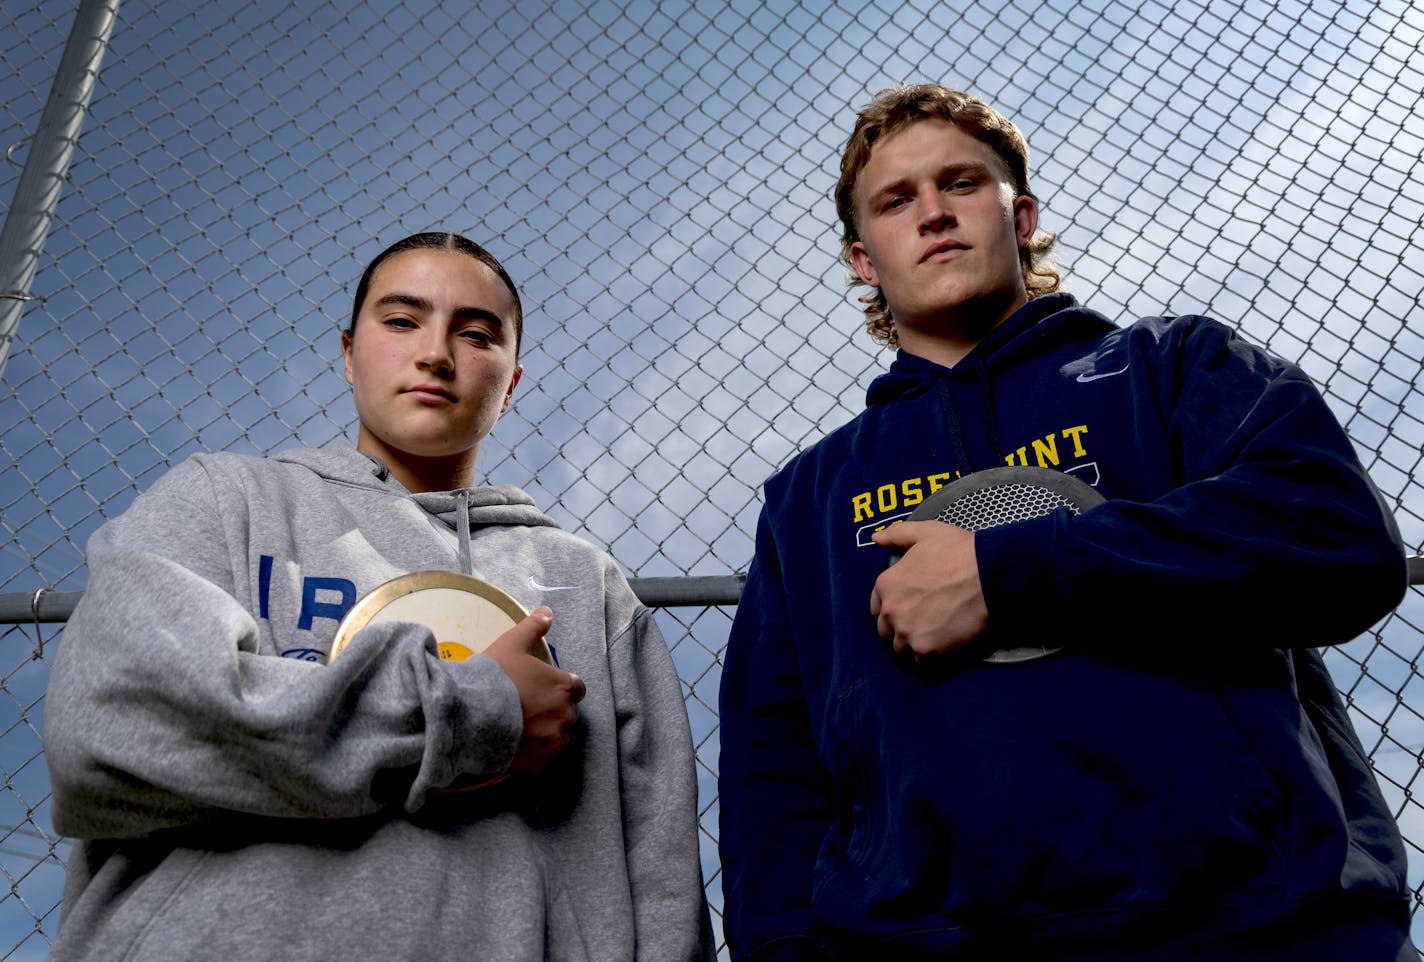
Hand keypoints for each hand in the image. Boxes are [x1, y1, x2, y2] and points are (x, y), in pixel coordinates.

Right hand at [483, 606, 586, 772]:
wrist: (470, 714)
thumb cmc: (494, 676)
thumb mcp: (512, 644)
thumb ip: (533, 627)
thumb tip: (548, 611)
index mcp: (564, 687)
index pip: (576, 688)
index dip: (561, 688)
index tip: (544, 689)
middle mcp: (564, 715)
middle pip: (567, 713)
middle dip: (553, 710)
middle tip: (528, 707)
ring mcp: (553, 741)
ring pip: (557, 737)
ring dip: (546, 733)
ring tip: (522, 728)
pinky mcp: (539, 762)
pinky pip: (543, 758)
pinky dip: (534, 753)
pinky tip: (517, 744)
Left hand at [870, 521, 987, 662]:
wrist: (989, 573)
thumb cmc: (959, 550)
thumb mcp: (926, 532)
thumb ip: (897, 534)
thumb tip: (875, 538)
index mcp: (886, 584)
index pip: (877, 608)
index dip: (890, 610)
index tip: (906, 612)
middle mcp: (891, 611)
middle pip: (886, 632)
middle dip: (898, 632)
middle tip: (920, 630)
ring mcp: (907, 633)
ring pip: (901, 650)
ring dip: (912, 649)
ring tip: (930, 646)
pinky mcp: (927, 650)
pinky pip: (921, 666)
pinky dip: (928, 664)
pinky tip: (940, 658)